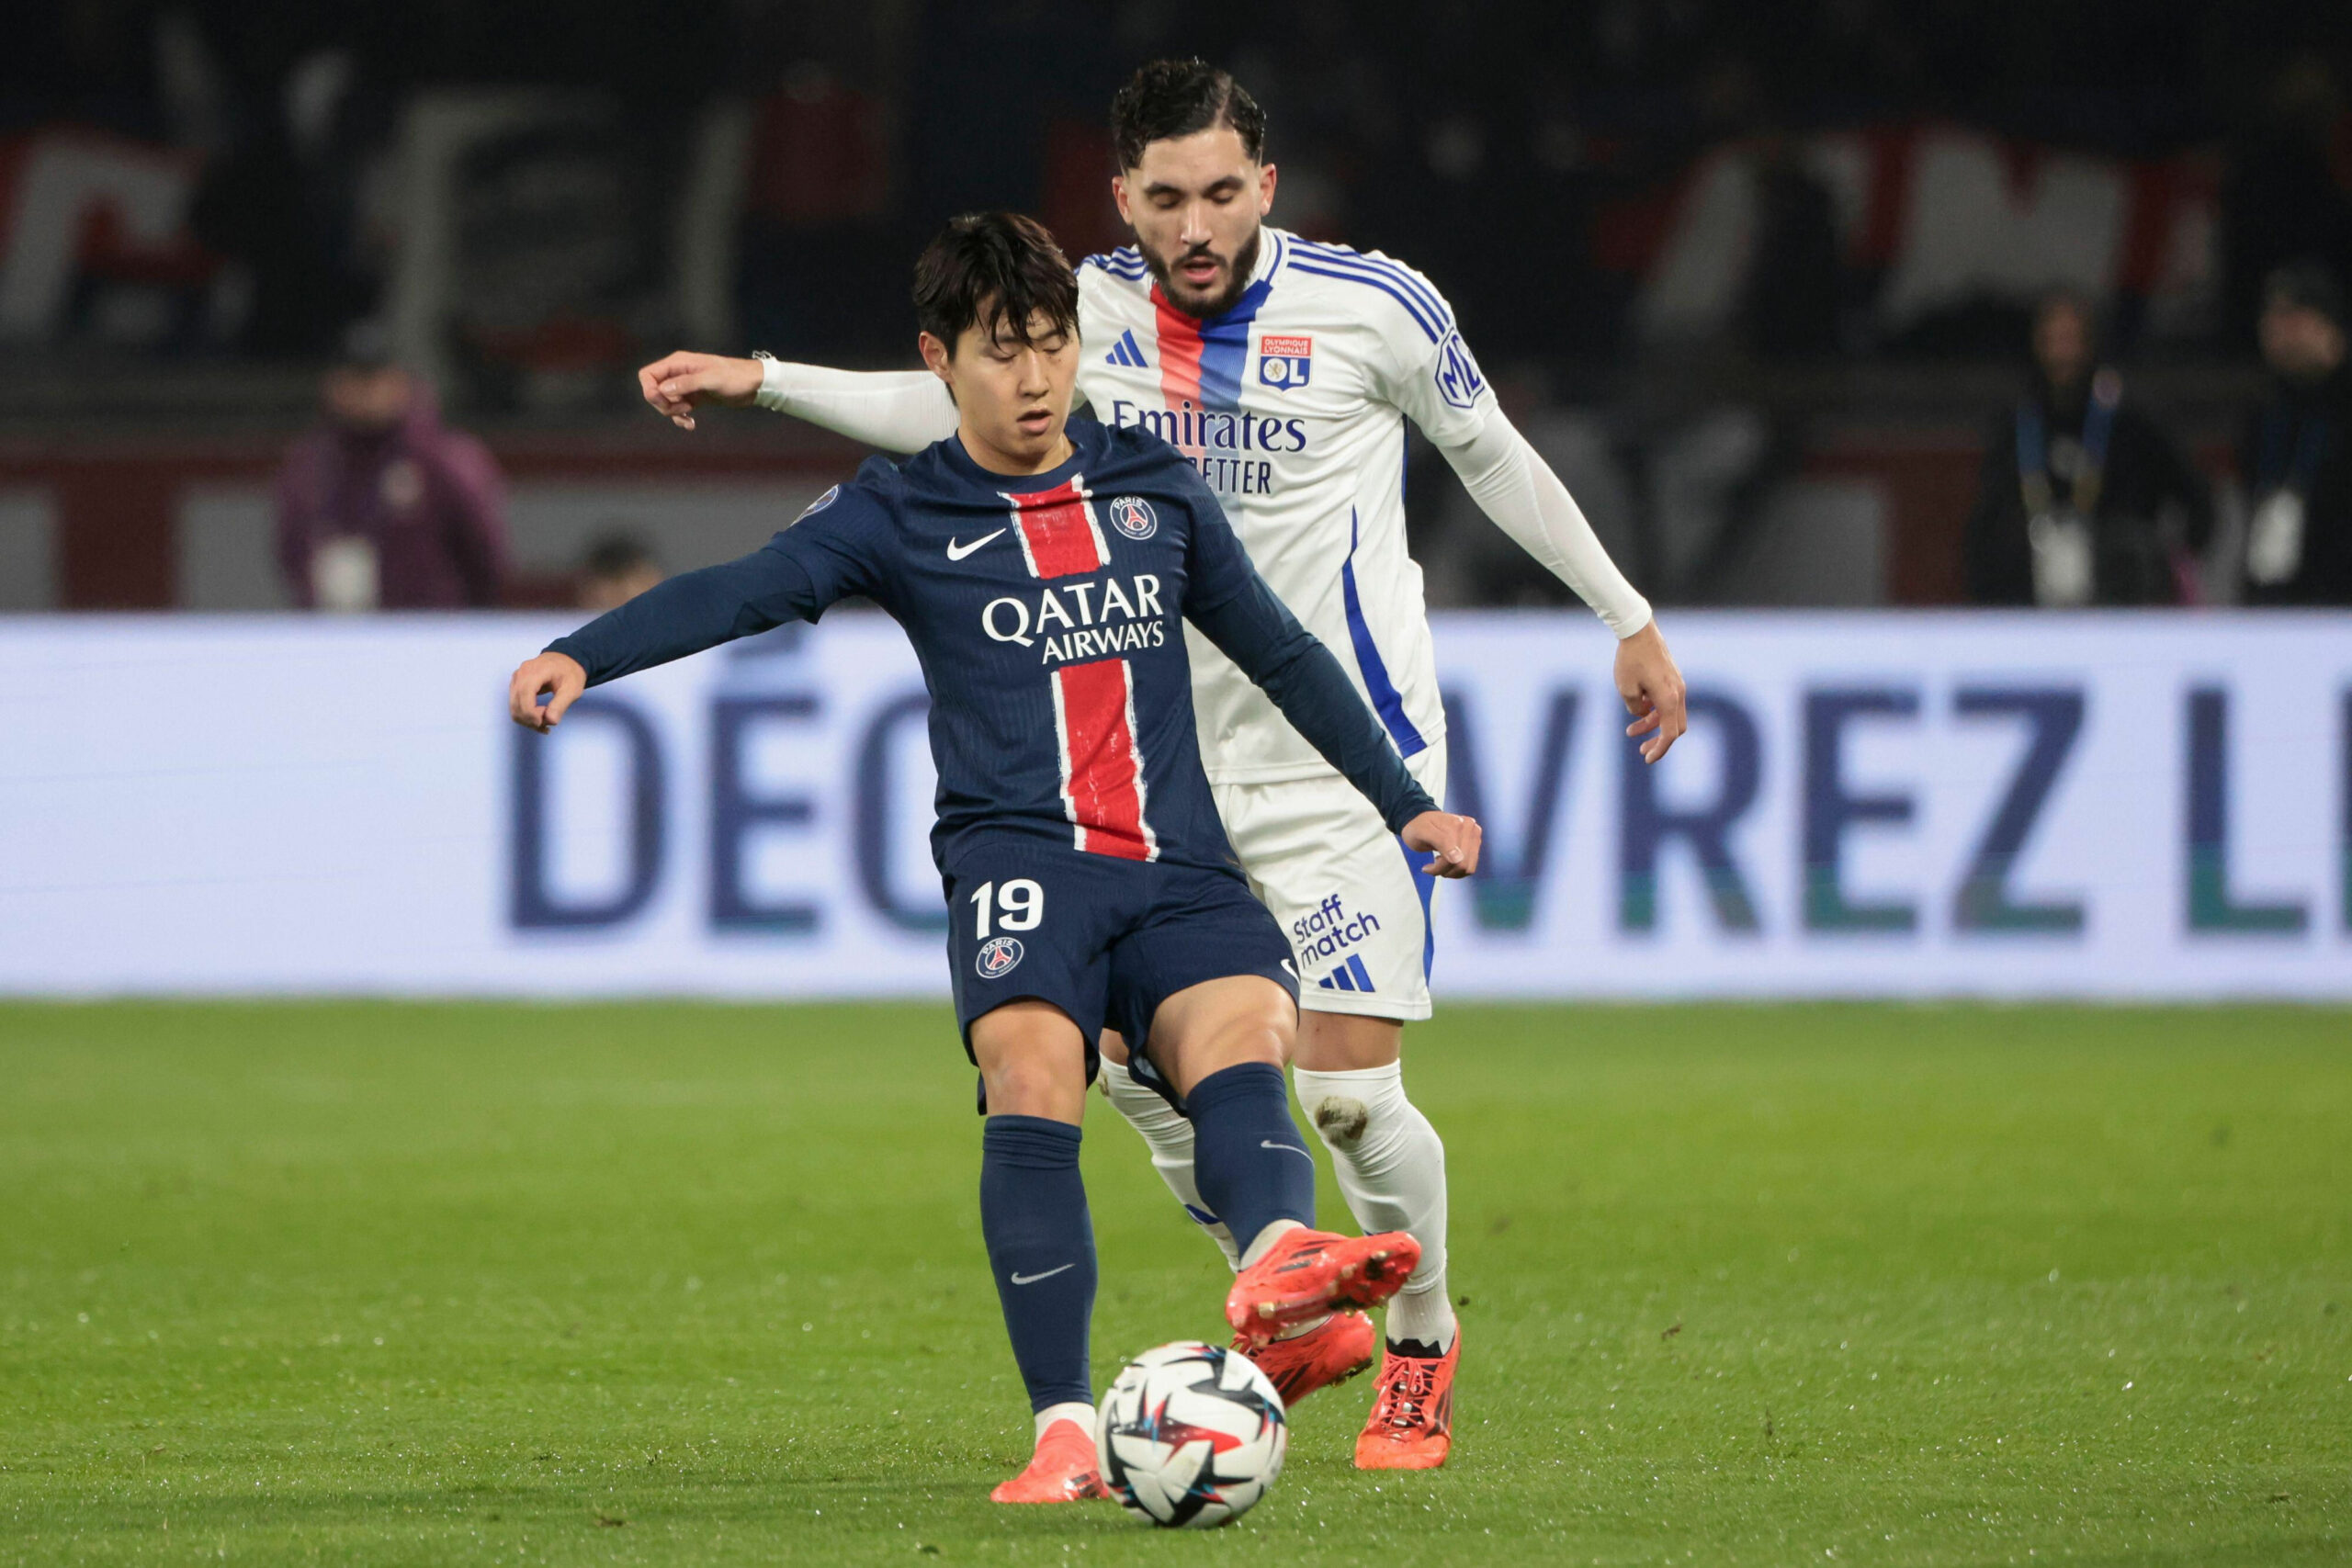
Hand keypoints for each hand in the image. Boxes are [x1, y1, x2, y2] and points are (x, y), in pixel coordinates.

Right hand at [508, 651, 586, 731]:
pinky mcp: (515, 685)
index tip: (548, 721)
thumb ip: (560, 705)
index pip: (524, 699)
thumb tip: (550, 721)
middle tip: (550, 722)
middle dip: (532, 720)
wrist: (565, 660)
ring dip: (528, 720)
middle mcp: (520, 675)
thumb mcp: (572, 689)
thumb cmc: (570, 672)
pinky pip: (515, 705)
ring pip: (514, 708)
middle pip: (517, 706)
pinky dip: (526, 716)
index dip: (532, 716)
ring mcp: (516, 679)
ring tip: (546, 721)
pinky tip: (540, 718)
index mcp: (534, 672)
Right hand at [637, 351, 764, 430]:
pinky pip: (677, 410)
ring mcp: (685, 386)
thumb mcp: (711, 379)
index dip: (649, 390)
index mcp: (678, 363)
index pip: (647, 375)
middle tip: (683, 409)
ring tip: (690, 415)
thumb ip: (686, 383)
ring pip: (665, 402)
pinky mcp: (693, 397)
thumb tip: (663, 390)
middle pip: (654, 391)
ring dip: (673, 413)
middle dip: (663, 405)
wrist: (754, 385)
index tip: (663, 401)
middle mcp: (678, 373)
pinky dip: (680, 418)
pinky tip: (691, 424)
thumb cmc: (735, 378)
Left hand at [1402, 810, 1481, 877]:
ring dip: (1450, 871)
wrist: (1419, 822)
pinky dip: (1456, 871)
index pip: (1456, 857)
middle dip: (1444, 870)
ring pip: (1467, 868)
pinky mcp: (1475, 847)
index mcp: (1462, 823)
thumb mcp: (1423, 832)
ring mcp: (1475, 838)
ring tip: (1439, 863)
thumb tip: (1458, 858)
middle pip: (1462, 864)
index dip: (1439, 867)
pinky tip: (1446, 862)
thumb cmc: (1418, 828)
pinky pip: (1469, 867)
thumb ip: (1441, 842)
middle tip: (1432, 867)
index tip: (1426, 868)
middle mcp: (1472, 829)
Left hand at [1615, 620, 1687, 763]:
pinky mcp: (1672, 678)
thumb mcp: (1625, 688)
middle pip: (1675, 727)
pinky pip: (1668, 702)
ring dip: (1652, 725)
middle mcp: (1678, 692)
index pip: (1669, 734)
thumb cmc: (1630, 659)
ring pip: (1670, 714)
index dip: (1660, 749)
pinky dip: (1655, 710)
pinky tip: (1638, 707)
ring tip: (1630, 731)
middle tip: (1641, 750)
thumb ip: (1635, 708)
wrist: (1639, 631)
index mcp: (1669, 698)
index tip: (1647, 759)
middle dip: (1658, 740)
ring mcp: (1677, 684)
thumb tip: (1643, 712)